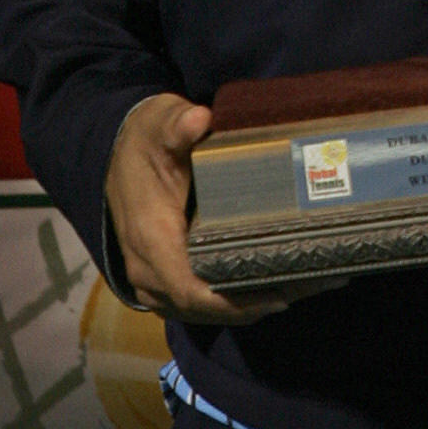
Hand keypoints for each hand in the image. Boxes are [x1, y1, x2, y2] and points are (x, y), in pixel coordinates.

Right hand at [104, 93, 295, 323]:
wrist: (116, 152)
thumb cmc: (145, 141)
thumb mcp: (160, 125)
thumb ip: (179, 124)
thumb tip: (198, 119)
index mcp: (151, 239)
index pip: (189, 288)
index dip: (232, 302)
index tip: (278, 296)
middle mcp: (147, 269)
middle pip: (203, 306)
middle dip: (255, 304)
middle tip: (311, 284)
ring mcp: (152, 279)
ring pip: (201, 309)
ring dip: (248, 305)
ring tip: (304, 286)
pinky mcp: (163, 276)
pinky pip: (198, 301)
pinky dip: (233, 301)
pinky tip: (273, 287)